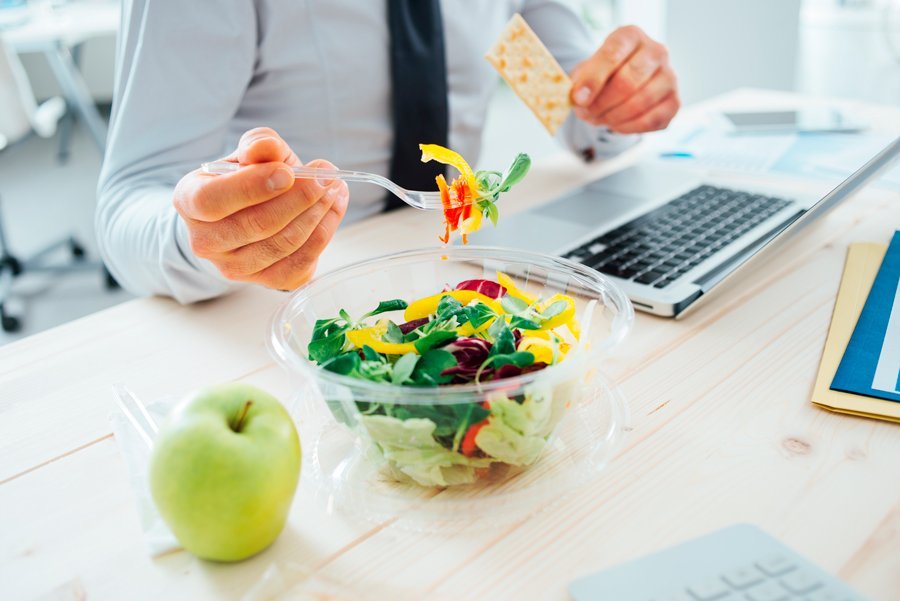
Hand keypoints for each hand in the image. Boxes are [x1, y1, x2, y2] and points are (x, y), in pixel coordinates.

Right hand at [173, 127, 348, 289]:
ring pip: (283, 244)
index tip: (288, 172)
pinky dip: (323, 233)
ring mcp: (233, 267)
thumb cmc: (248, 179)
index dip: (252, 186)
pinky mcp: (265, 281)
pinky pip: (300, 262)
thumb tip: (267, 147)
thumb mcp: (251, 154)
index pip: (212, 200)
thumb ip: (259, 145)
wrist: (250, 214)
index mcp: (189, 201)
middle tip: (325, 176)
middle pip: (256, 225)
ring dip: (316, 213)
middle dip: (299, 198)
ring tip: (333, 188)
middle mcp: (205, 241)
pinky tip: (332, 209)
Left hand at [570, 25, 679, 133]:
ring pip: (640, 102)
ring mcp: (669, 76)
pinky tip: (615, 125)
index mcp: (631, 36)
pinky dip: (629, 127)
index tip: (578, 99)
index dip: (593, 79)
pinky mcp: (675, 102)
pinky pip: (651, 120)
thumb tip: (579, 98)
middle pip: (627, 81)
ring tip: (598, 119)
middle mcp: (656, 51)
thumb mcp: (586, 71)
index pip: (612, 54)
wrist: (622, 84)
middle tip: (586, 113)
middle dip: (601, 103)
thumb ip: (581, 81)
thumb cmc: (602, 75)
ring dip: (613, 117)